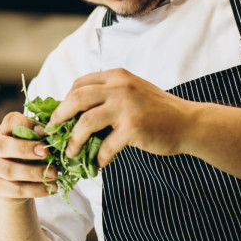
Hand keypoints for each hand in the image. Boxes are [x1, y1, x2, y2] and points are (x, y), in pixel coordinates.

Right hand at [0, 112, 57, 201]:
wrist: (14, 185)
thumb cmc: (28, 158)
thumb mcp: (33, 144)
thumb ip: (43, 137)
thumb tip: (59, 133)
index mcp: (6, 131)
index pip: (11, 121)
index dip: (27, 124)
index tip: (44, 131)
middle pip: (4, 146)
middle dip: (26, 149)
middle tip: (46, 152)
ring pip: (9, 171)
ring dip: (34, 173)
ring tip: (54, 174)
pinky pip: (16, 190)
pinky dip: (36, 190)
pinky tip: (50, 188)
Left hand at [49, 68, 194, 165]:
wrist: (189, 123)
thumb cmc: (158, 111)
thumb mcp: (132, 92)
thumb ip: (107, 96)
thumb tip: (74, 113)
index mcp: (116, 76)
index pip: (79, 84)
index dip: (64, 101)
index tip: (57, 117)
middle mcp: (120, 87)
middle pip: (76, 99)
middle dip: (59, 117)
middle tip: (52, 133)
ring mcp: (127, 106)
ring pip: (85, 122)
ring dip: (73, 141)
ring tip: (70, 154)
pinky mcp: (134, 127)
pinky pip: (105, 146)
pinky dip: (99, 157)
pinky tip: (99, 164)